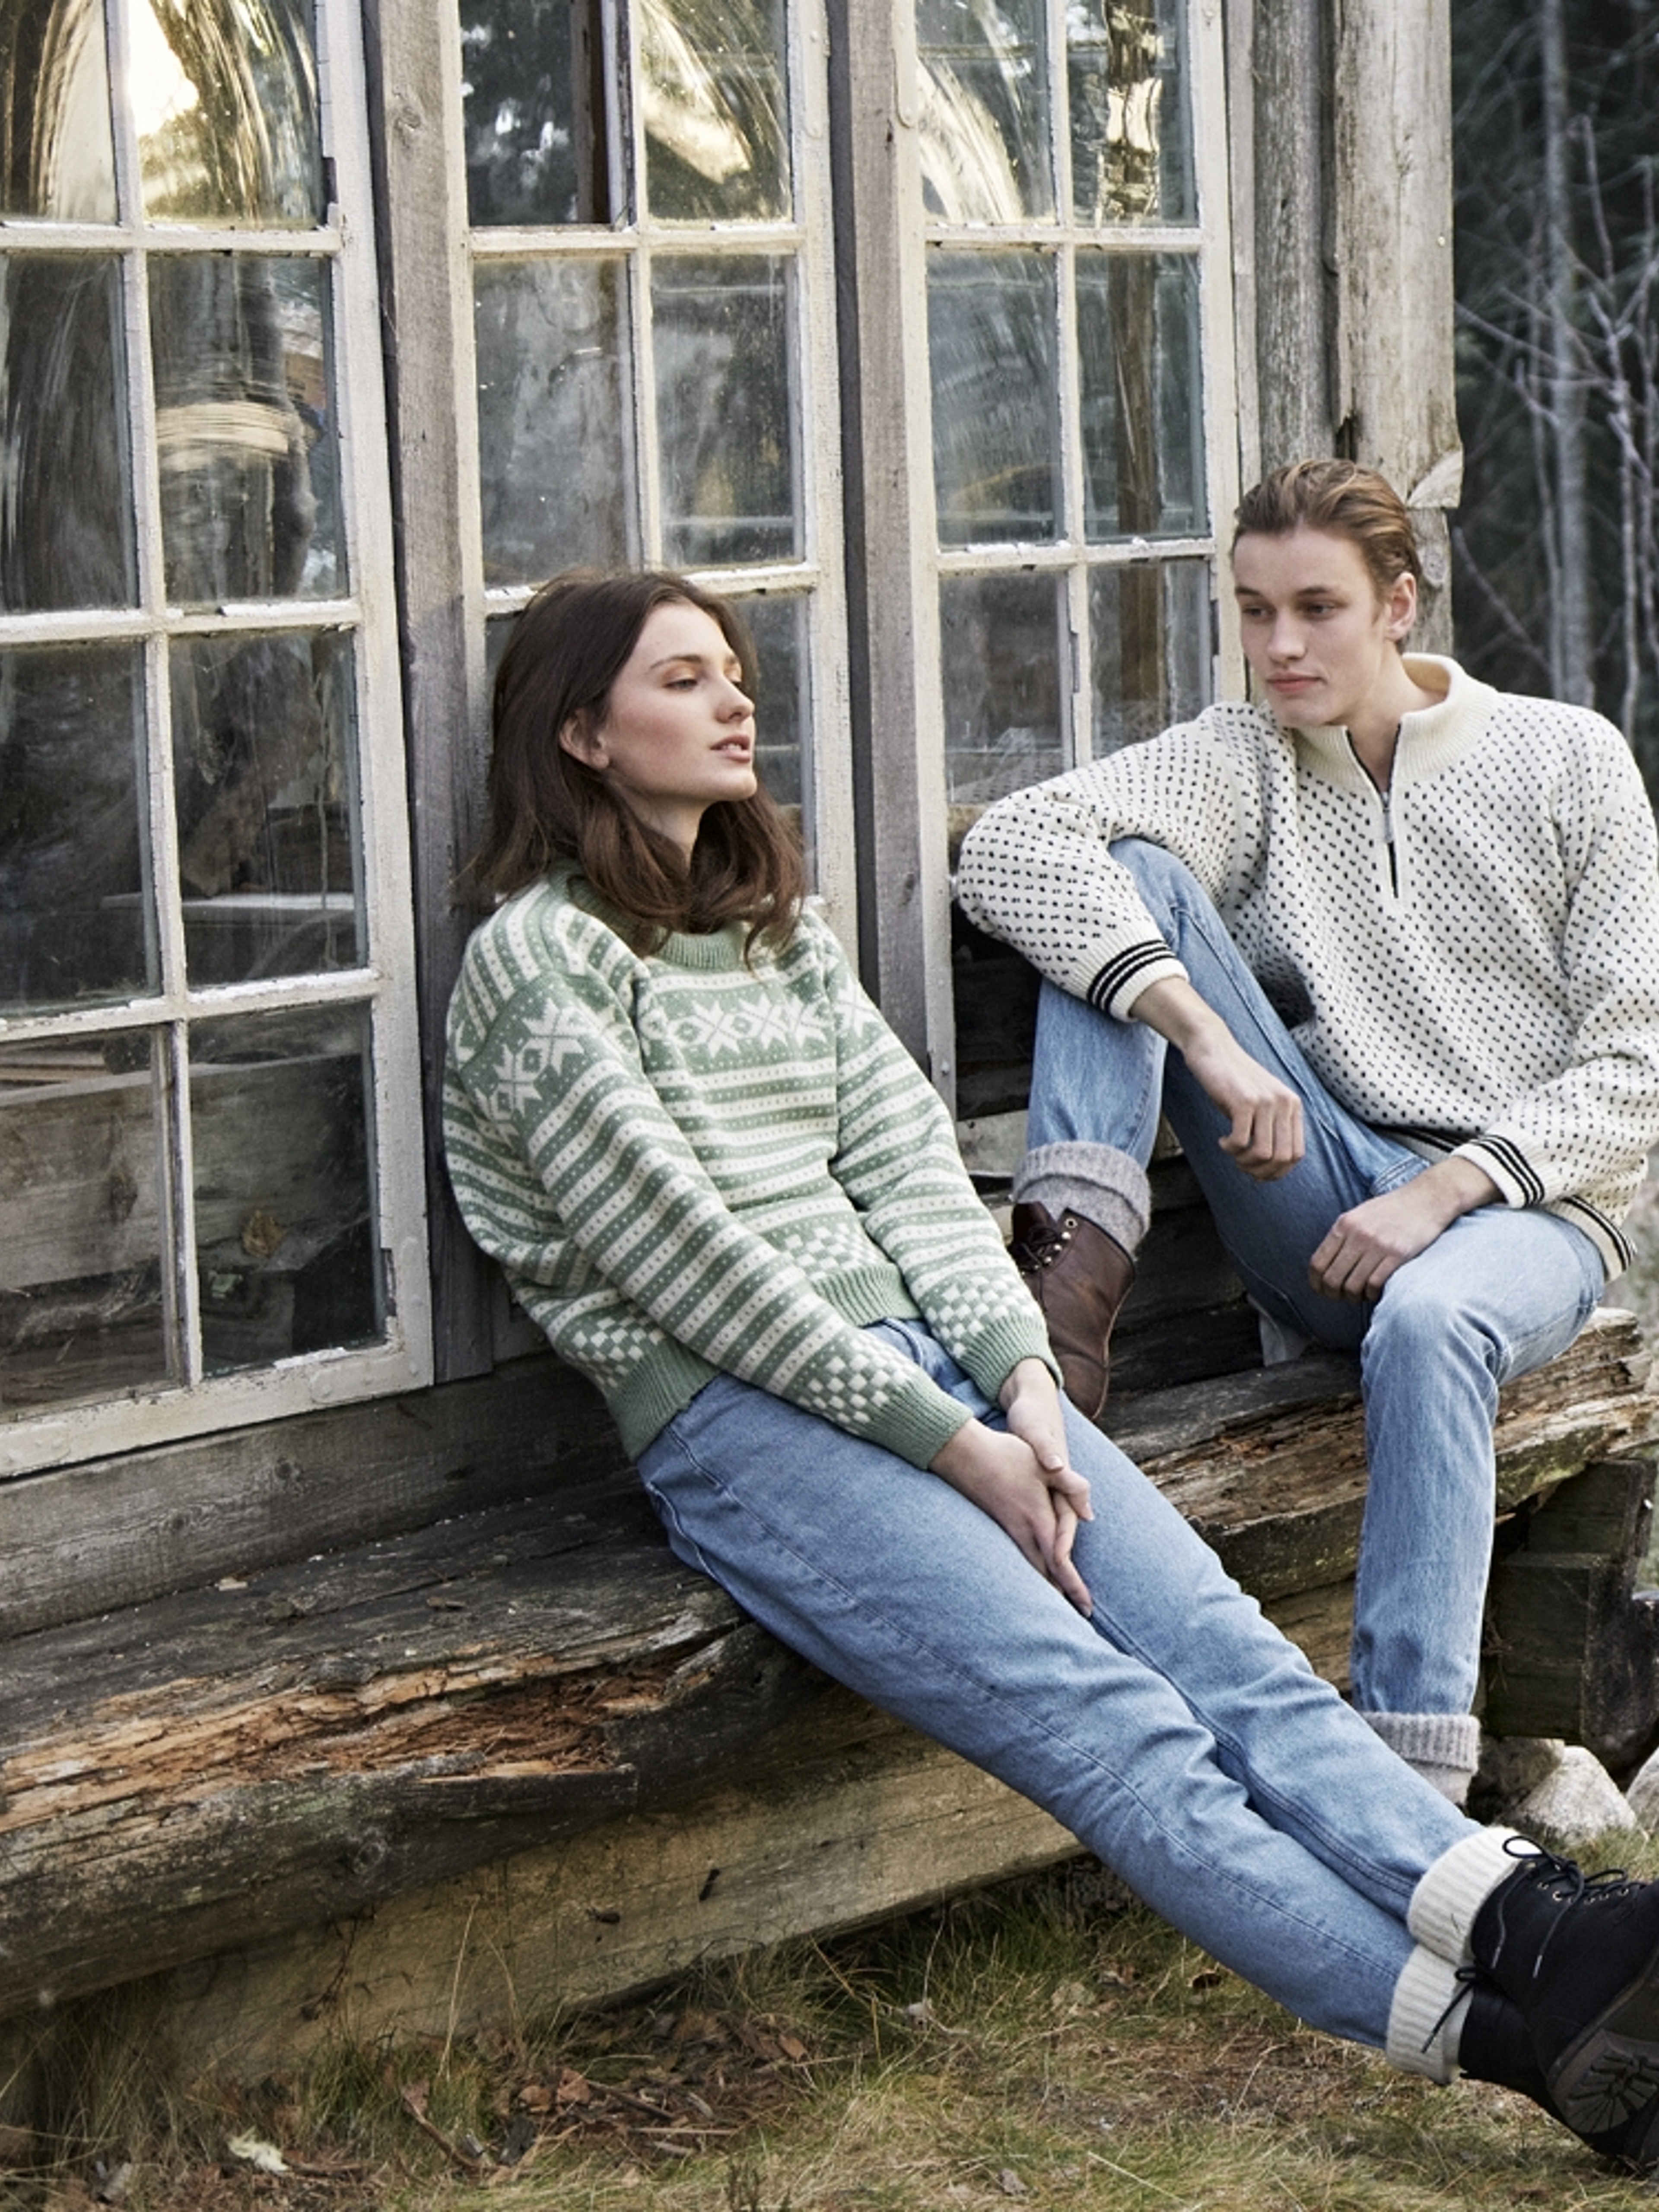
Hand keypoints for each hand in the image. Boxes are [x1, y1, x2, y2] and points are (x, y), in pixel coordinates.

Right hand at [931, 1365, 1093, 1613]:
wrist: (962, 1453)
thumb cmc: (1006, 1455)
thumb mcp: (1045, 1465)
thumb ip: (1072, 1487)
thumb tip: (1090, 1515)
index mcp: (1037, 1519)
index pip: (1060, 1563)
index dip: (1074, 1586)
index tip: (1087, 1606)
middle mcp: (1022, 1530)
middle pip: (1045, 1573)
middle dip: (1063, 1595)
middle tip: (1080, 1615)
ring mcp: (1008, 1529)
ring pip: (1031, 1567)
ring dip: (1047, 1585)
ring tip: (1060, 1601)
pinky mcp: (999, 1523)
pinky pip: (1020, 1556)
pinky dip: (1034, 1570)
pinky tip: (1036, 1570)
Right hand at [1133, 979, 1302, 1181]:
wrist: (1214, 1049)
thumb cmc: (1234, 1080)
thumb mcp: (1262, 1103)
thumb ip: (1271, 1128)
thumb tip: (1270, 1169)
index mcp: (1293, 1106)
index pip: (1296, 1154)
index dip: (1277, 1172)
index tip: (1257, 1172)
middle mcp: (1285, 1103)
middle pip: (1281, 1158)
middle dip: (1259, 1171)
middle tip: (1240, 1165)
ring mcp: (1266, 1101)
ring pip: (1263, 1154)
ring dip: (1243, 1162)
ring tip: (1231, 1152)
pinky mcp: (1244, 1101)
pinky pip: (1240, 1141)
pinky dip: (1229, 1148)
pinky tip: (1221, 1140)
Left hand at [1309, 1158, 1499, 1300]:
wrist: (1427, 1198)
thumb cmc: (1393, 1209)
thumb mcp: (1360, 1215)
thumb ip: (1343, 1236)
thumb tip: (1327, 1263)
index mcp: (1344, 1224)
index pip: (1317, 1262)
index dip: (1315, 1282)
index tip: (1321, 1290)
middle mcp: (1357, 1235)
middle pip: (1332, 1278)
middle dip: (1333, 1294)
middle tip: (1341, 1297)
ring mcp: (1377, 1245)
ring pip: (1352, 1286)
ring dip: (1354, 1297)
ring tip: (1360, 1295)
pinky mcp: (1397, 1254)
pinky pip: (1375, 1285)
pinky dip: (1371, 1294)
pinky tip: (1375, 1292)